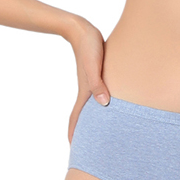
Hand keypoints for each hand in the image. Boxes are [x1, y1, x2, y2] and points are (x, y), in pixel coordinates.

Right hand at [66, 17, 110, 141]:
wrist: (81, 29)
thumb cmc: (89, 47)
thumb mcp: (93, 65)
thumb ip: (98, 84)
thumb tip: (104, 104)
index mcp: (86, 93)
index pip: (77, 119)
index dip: (75, 134)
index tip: (74, 149)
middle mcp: (88, 92)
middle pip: (83, 117)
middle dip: (83, 133)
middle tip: (87, 149)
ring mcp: (92, 85)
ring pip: (91, 108)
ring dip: (91, 121)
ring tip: (96, 132)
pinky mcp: (97, 77)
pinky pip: (98, 96)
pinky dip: (99, 106)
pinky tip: (105, 107)